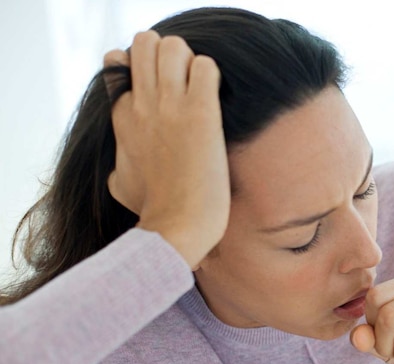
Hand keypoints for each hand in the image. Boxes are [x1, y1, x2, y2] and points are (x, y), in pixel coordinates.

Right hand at [103, 31, 228, 268]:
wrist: (176, 228)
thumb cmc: (154, 212)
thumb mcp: (121, 185)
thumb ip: (118, 166)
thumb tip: (116, 171)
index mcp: (121, 117)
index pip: (118, 63)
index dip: (142, 68)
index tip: (162, 88)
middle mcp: (141, 105)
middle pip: (145, 43)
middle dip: (167, 53)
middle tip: (185, 80)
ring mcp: (169, 107)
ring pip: (173, 47)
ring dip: (190, 59)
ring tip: (201, 87)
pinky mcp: (200, 113)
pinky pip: (205, 67)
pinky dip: (212, 73)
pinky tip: (215, 97)